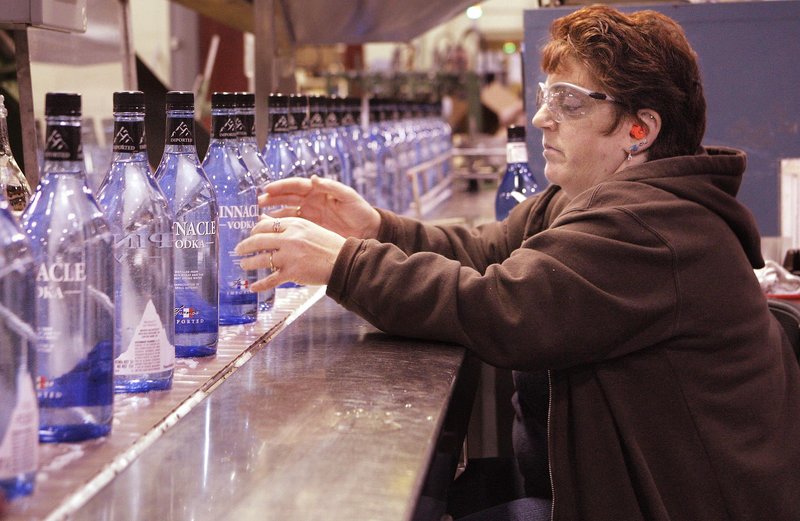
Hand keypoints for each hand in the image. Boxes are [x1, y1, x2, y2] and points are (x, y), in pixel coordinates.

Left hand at [236, 216, 346, 291]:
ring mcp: (290, 256)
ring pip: (261, 259)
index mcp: (295, 224)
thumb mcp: (309, 228)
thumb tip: (265, 219)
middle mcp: (290, 238)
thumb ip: (288, 225)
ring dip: (249, 263)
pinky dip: (260, 284)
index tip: (251, 234)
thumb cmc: (329, 244)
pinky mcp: (292, 272)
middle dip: (245, 246)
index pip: (267, 224)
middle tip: (239, 250)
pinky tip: (252, 287)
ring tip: (243, 265)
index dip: (255, 230)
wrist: (343, 261)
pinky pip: (270, 279)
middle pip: (259, 240)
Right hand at [260, 175, 380, 239]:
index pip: (296, 186)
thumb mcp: (348, 196)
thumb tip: (313, 178)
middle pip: (287, 198)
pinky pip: (293, 227)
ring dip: (273, 214)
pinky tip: (271, 231)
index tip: (268, 188)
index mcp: (318, 190)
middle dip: (272, 199)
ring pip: (287, 212)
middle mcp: (311, 201)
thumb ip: (331, 187)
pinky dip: (281, 228)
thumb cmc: (360, 211)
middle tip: (258, 202)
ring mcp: (310, 215)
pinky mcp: (311, 229)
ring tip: (260, 217)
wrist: (368, 230)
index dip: (281, 186)